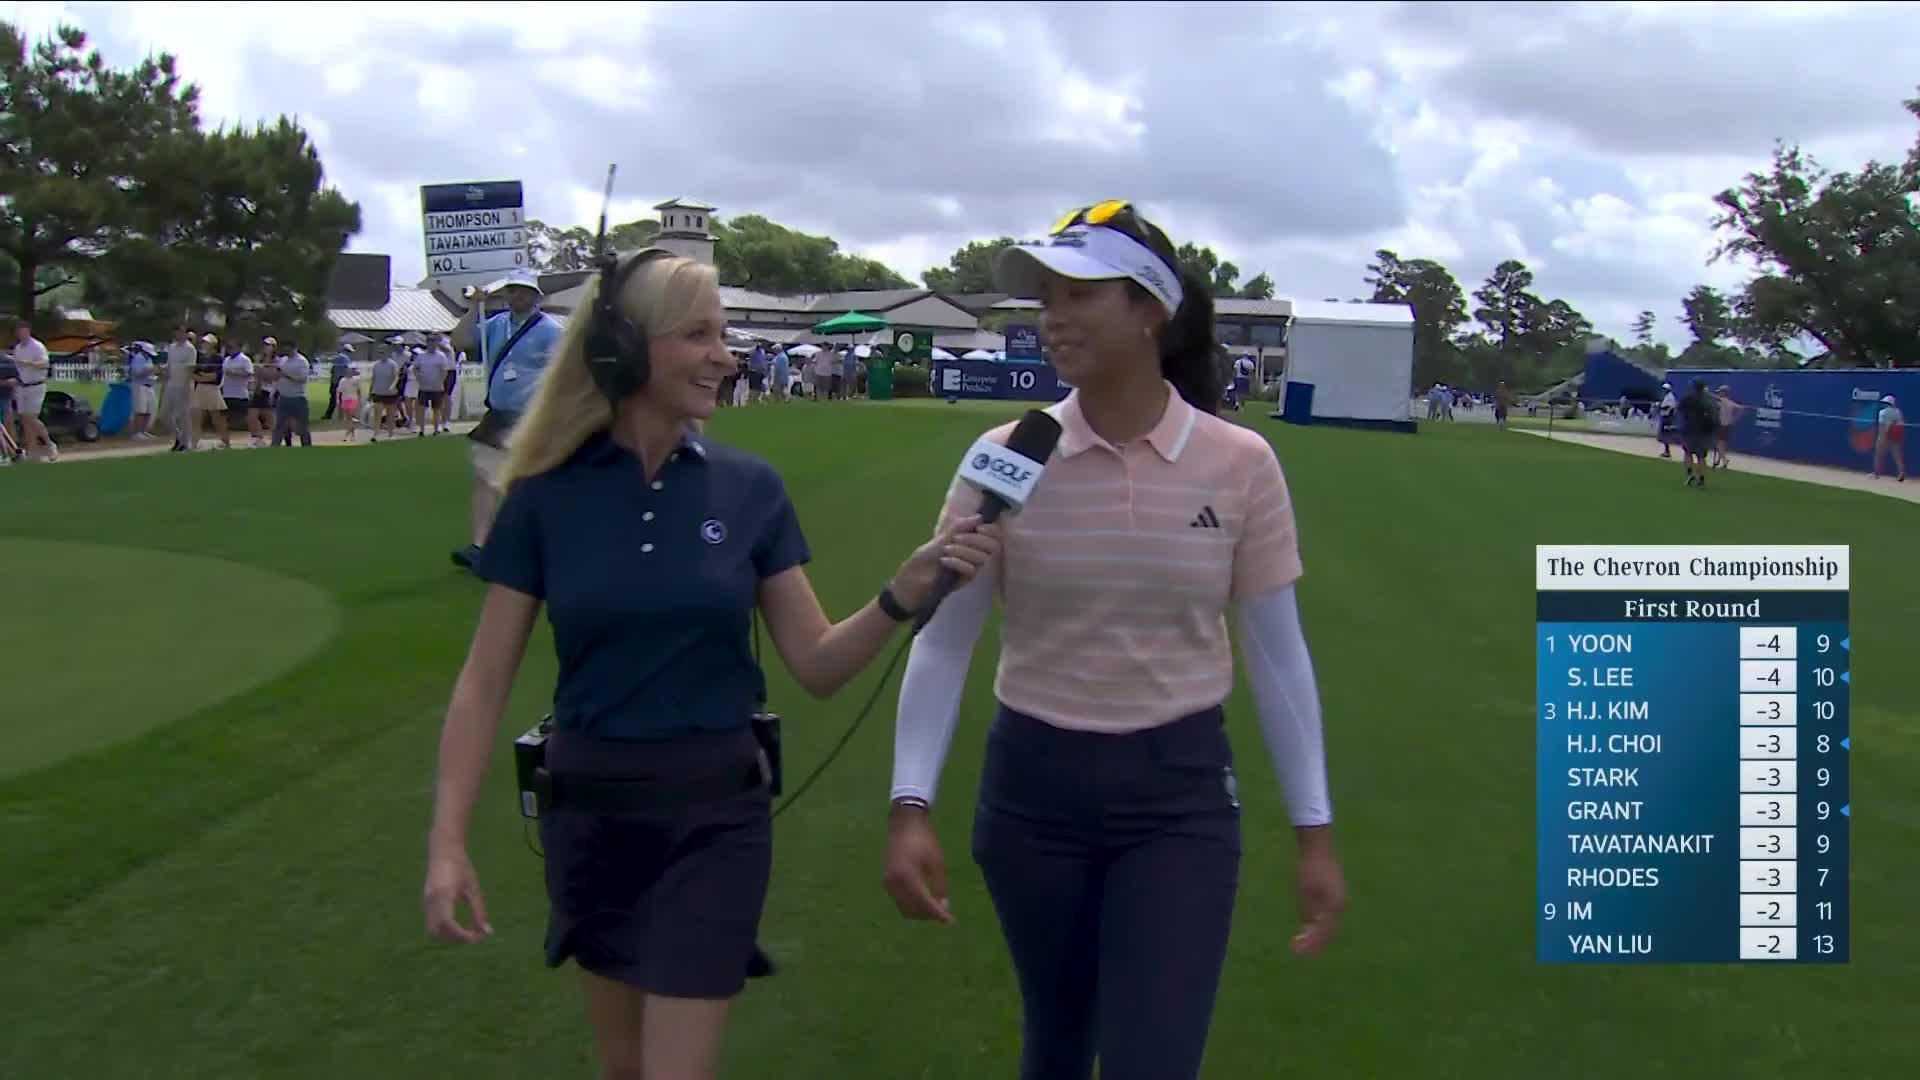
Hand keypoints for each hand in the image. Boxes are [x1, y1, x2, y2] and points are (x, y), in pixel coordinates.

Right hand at [423, 843, 492, 942]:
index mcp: (444, 895)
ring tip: (467, 931)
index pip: (449, 924)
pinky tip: (459, 925)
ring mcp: (426, 902)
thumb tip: (487, 932)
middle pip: (438, 932)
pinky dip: (445, 929)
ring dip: (449, 936)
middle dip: (455, 939)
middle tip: (475, 935)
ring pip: (433, 930)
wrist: (443, 851)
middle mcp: (431, 901)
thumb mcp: (473, 889)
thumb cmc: (462, 867)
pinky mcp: (426, 903)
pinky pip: (432, 923)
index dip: (462, 935)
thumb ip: (479, 912)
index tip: (478, 937)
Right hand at [882, 805, 953, 924]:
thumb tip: (944, 907)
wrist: (904, 822)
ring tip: (935, 907)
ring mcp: (887, 883)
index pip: (924, 904)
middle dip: (928, 915)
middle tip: (944, 914)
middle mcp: (894, 883)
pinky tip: (923, 899)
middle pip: (912, 910)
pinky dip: (911, 904)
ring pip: (904, 908)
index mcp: (908, 877)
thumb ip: (940, 887)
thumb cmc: (924, 839)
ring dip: (919, 911)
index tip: (950, 921)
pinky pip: (899, 900)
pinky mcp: (886, 880)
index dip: (937, 914)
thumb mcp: (937, 862)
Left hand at [888, 514, 1001, 610]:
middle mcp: (975, 555)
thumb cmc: (925, 558)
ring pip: (982, 558)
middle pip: (993, 547)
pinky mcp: (965, 581)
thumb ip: (959, 528)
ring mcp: (971, 569)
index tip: (979, 526)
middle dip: (976, 539)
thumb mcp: (941, 538)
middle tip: (955, 538)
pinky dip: (958, 562)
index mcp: (971, 543)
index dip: (991, 530)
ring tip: (946, 550)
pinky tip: (944, 561)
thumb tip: (979, 517)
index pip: (994, 536)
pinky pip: (971, 570)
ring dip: (964, 551)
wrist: (912, 578)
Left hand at [1292, 845, 1346, 955]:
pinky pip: (1328, 915)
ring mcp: (1339, 899)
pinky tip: (1310, 926)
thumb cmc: (1309, 869)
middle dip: (1315, 943)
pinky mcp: (1335, 894)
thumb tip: (1308, 931)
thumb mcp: (1304, 893)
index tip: (1297, 952)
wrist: (1318, 847)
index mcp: (1333, 907)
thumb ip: (1308, 913)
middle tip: (1299, 952)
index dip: (1311, 944)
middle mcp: (1339, 906)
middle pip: (1329, 931)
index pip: (1323, 933)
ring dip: (1318, 935)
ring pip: (1329, 924)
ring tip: (1304, 944)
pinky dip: (1320, 924)